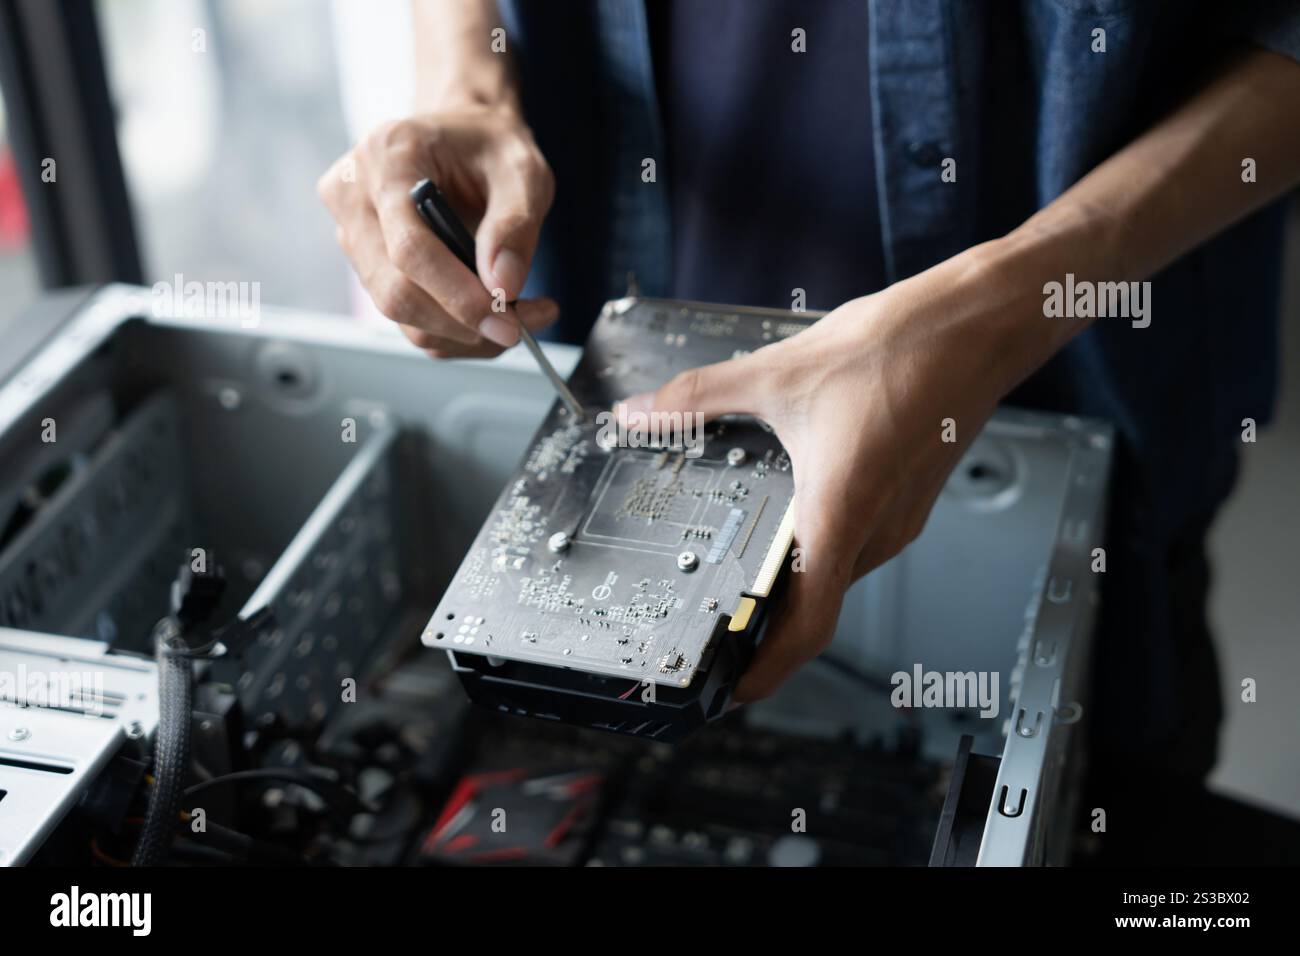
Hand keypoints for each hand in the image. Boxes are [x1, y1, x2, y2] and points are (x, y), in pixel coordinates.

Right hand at [318, 107, 557, 357]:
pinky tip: (489, 314)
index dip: (458, 296)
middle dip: (462, 323)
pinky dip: (451, 330)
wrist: (464, 141)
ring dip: (462, 332)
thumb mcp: (523, 171)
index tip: (507, 321)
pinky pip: (404, 318)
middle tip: (520, 327)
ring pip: (399, 313)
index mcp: (387, 156)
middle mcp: (353, 194)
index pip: (410, 248)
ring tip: (516, 316)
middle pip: (395, 291)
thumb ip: (516, 223)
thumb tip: (503, 285)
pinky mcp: (363, 263)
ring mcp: (351, 232)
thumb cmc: (489, 147)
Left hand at [619, 245, 1055, 701]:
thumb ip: (699, 397)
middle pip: (818, 605)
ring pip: (837, 573)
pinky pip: (856, 544)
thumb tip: (640, 412)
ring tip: (742, 579)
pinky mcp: (907, 498)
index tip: (732, 692)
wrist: (976, 324)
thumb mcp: (778, 373)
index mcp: (842, 513)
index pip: (809, 624)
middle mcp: (877, 530)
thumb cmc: (900, 350)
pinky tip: (787, 521)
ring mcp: (899, 518)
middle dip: (767, 627)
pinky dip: (818, 551)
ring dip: (793, 585)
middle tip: (715, 630)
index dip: (768, 669)